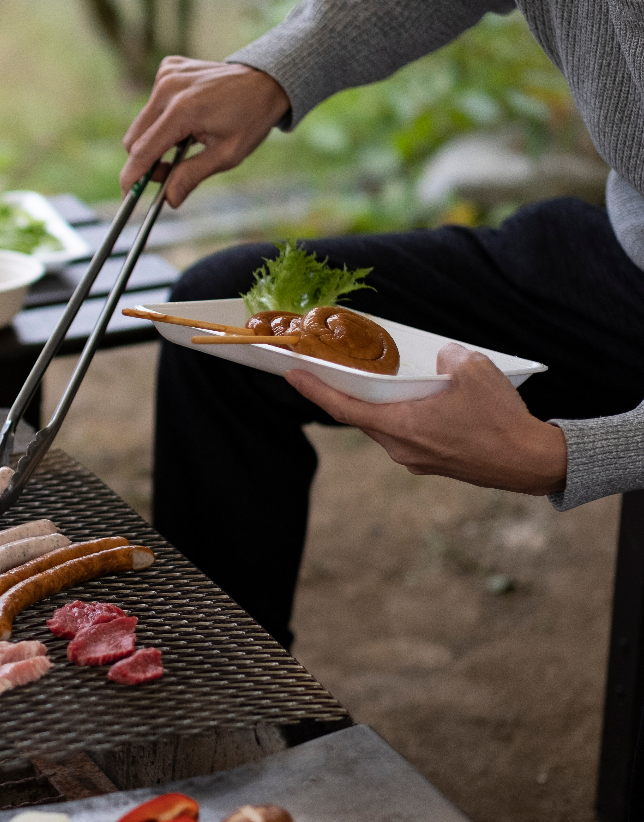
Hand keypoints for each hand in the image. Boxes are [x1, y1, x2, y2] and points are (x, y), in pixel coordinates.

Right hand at [120, 58, 289, 207]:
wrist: (266, 81)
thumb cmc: (250, 119)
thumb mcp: (227, 155)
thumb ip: (192, 175)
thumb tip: (169, 199)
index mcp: (183, 110)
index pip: (143, 151)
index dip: (133, 177)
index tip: (129, 196)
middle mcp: (168, 89)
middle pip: (135, 138)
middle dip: (146, 161)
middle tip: (169, 173)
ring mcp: (166, 75)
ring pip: (142, 123)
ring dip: (155, 139)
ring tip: (185, 143)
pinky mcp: (168, 68)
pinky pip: (152, 104)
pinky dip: (163, 117)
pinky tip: (188, 115)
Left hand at [284, 343, 567, 494]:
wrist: (530, 462)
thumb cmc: (499, 419)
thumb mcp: (473, 370)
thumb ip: (448, 357)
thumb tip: (441, 359)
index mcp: (400, 426)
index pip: (343, 407)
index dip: (314, 390)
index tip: (291, 375)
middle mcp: (400, 448)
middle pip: (363, 417)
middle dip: (349, 393)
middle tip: (333, 370)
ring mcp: (416, 459)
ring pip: (387, 426)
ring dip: (384, 405)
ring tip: (388, 382)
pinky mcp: (434, 463)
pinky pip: (409, 435)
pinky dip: (406, 417)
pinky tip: (423, 402)